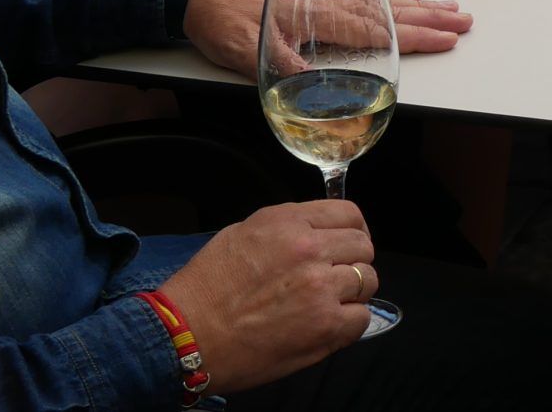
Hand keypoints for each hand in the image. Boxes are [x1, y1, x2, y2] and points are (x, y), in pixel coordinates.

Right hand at [160, 202, 379, 391]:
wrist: (183, 337)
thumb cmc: (206, 288)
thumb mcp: (243, 233)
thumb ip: (288, 228)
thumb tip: (319, 233)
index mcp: (289, 222)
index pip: (350, 215)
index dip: (352, 231)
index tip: (347, 244)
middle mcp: (310, 249)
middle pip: (363, 247)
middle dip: (352, 261)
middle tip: (334, 278)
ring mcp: (321, 289)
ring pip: (368, 281)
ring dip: (353, 293)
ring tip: (328, 303)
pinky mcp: (324, 327)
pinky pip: (361, 318)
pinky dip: (349, 323)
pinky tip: (327, 325)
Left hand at [182, 0, 471, 76]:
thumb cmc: (220, 20)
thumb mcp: (242, 50)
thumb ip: (277, 64)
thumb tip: (309, 82)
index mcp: (316, 17)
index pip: (376, 30)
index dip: (414, 35)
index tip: (446, 39)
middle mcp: (328, 2)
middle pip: (390, 12)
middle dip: (430, 20)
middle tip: (464, 22)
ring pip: (382, 2)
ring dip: (419, 7)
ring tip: (449, 9)